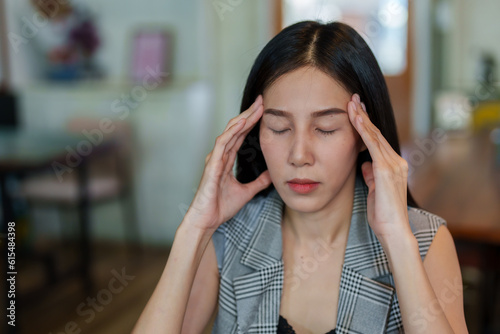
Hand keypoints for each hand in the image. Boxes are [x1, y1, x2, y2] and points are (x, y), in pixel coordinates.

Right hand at [184, 95, 271, 232]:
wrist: (207, 220)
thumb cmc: (221, 207)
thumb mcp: (247, 192)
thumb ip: (258, 182)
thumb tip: (272, 175)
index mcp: (226, 160)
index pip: (241, 135)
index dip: (251, 121)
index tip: (264, 110)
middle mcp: (220, 155)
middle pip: (236, 129)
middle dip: (249, 113)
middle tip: (262, 100)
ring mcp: (215, 158)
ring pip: (230, 132)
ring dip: (243, 118)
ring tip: (257, 107)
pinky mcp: (212, 165)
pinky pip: (222, 143)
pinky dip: (232, 132)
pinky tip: (242, 122)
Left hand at [347, 94, 410, 240]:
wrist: (393, 231)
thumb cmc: (382, 215)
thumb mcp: (373, 190)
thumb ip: (371, 175)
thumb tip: (364, 163)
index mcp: (393, 166)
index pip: (376, 141)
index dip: (365, 125)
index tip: (355, 111)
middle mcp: (396, 162)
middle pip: (376, 133)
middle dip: (363, 115)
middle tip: (353, 98)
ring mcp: (393, 164)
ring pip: (375, 135)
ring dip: (362, 118)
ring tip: (351, 102)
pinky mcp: (386, 170)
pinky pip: (373, 145)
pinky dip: (363, 130)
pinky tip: (355, 118)